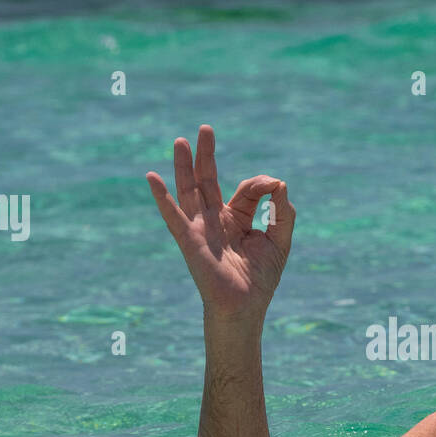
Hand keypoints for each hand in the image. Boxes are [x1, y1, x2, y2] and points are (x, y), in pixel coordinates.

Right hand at [146, 124, 294, 323]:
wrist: (244, 307)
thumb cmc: (261, 279)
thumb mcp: (280, 241)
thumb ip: (283, 212)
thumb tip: (280, 184)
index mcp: (237, 219)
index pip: (246, 190)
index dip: (262, 183)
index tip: (275, 186)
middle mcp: (215, 220)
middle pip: (207, 180)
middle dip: (206, 155)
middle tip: (205, 129)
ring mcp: (200, 228)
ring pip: (189, 190)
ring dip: (183, 166)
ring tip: (180, 141)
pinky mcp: (189, 240)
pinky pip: (173, 216)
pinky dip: (162, 198)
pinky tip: (152, 178)